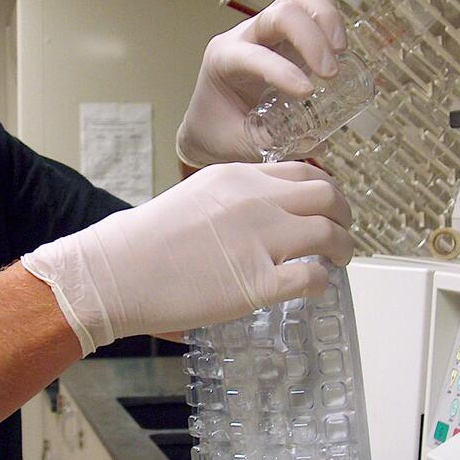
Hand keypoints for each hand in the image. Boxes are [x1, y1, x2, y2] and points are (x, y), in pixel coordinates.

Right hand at [21, 162, 353, 354]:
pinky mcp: (257, 284)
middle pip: (328, 196)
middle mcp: (255, 202)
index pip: (304, 172)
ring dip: (343, 248)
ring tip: (339, 260)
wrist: (115, 273)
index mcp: (237, 177)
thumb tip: (262, 217)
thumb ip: (232, 201)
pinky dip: (322, 282)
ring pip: (330, 234)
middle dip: (344, 215)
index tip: (326, 207)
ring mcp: (259, 242)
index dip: (325, 190)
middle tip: (341, 233)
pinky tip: (315, 287)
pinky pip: (312, 277)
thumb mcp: (193, 197)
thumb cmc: (141, 241)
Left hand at [176, 0, 347, 166]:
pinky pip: (310, 9)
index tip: (308, 93)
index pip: (254, 55)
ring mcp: (267, 31)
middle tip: (331, 73)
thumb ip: (270, 143)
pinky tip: (339, 47)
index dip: (282, 70)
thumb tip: (315, 143)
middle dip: (310, 37)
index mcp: (223, 60)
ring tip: (340, 51)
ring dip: (325, 19)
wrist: (208, 122)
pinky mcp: (288, 34)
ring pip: (297, 0)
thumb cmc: (216, 131)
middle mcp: (244, 36)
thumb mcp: (234, 143)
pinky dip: (330, 19)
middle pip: (280, 13)